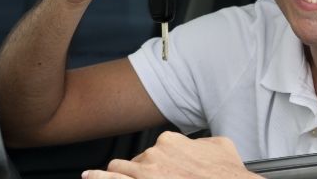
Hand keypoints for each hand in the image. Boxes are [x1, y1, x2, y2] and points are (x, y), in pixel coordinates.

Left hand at [83, 132, 260, 178]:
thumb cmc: (227, 173)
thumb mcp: (221, 146)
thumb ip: (203, 144)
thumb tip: (199, 146)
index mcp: (170, 141)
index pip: (154, 149)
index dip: (154, 162)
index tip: (158, 169)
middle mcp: (154, 154)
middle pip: (135, 162)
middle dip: (138, 172)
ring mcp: (144, 173)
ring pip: (118, 171)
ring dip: (112, 175)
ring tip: (96, 177)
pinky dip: (100, 178)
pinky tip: (89, 177)